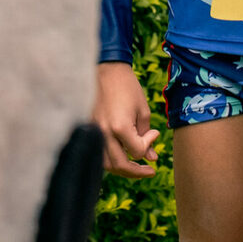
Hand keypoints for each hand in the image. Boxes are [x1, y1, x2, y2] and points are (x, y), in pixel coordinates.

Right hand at [92, 62, 159, 177]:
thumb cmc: (127, 87)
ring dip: (121, 169)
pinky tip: (119, 156)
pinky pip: (98, 153)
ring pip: (106, 164)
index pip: (136, 152)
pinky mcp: (88, 129)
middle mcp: (104, 133)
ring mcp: (93, 132)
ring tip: (134, 167)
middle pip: (120, 165)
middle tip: (149, 171)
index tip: (154, 132)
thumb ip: (146, 136)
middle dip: (137, 171)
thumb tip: (151, 157)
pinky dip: (109, 160)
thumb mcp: (143, 111)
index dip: (149, 145)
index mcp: (120, 127)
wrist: (106, 69)